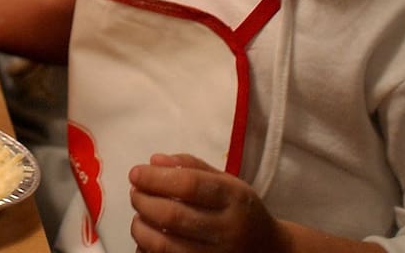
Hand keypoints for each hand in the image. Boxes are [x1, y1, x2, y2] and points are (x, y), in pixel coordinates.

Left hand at [128, 153, 286, 252]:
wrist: (269, 250)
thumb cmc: (241, 209)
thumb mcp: (226, 181)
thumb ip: (190, 166)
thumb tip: (153, 161)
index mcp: (234, 199)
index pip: (189, 185)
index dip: (155, 178)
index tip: (135, 173)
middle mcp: (227, 230)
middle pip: (172, 216)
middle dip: (143, 201)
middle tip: (135, 193)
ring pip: (165, 245)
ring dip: (141, 228)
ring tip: (139, 216)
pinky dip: (148, 249)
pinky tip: (149, 238)